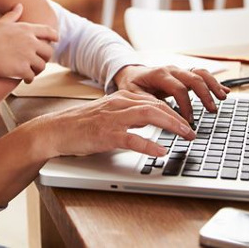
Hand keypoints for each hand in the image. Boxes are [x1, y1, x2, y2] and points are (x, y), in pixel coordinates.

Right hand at [0, 3, 58, 82]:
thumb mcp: (1, 22)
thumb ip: (13, 14)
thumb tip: (19, 5)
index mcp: (26, 29)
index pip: (48, 31)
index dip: (54, 36)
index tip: (56, 40)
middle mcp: (30, 42)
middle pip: (48, 51)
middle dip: (45, 57)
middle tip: (39, 61)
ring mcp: (27, 56)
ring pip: (42, 66)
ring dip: (37, 70)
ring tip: (32, 72)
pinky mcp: (21, 69)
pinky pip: (32, 76)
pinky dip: (29, 79)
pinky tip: (25, 80)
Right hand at [34, 90, 195, 158]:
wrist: (56, 130)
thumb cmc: (81, 125)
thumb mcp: (109, 114)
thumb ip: (129, 115)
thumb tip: (152, 121)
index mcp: (120, 98)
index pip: (154, 99)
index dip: (174, 110)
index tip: (187, 120)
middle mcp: (118, 104)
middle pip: (156, 105)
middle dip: (178, 117)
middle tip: (192, 130)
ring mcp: (112, 118)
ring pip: (149, 115)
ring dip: (171, 125)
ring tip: (185, 135)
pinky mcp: (106, 134)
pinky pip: (132, 138)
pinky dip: (149, 144)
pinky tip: (161, 151)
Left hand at [112, 64, 230, 122]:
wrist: (131, 74)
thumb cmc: (132, 85)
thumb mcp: (133, 95)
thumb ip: (146, 102)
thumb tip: (160, 113)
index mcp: (158, 74)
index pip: (178, 88)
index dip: (186, 105)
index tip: (189, 121)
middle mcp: (171, 70)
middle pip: (193, 78)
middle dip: (205, 94)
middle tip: (212, 110)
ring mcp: (179, 71)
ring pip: (200, 73)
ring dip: (213, 85)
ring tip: (223, 97)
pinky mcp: (184, 75)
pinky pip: (202, 75)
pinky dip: (214, 82)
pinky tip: (224, 90)